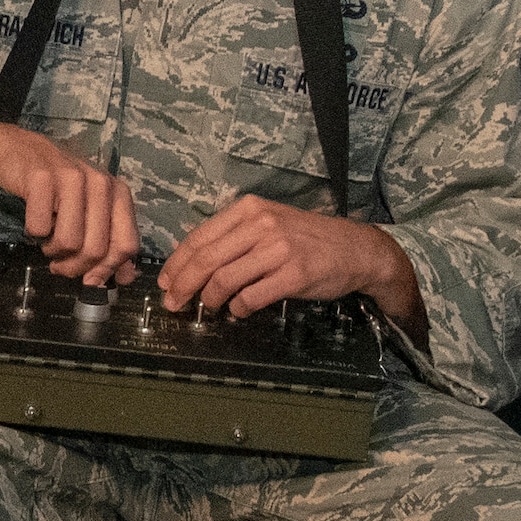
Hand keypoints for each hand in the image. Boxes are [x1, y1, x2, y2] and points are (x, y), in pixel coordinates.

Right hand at [0, 120, 139, 287]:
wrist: (15, 149)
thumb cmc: (55, 183)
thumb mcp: (90, 208)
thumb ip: (110, 240)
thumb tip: (126, 278)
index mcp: (117, 192)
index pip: (126, 245)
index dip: (107, 269)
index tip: (89, 278)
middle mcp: (100, 182)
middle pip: (96, 250)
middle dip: (74, 267)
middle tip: (59, 264)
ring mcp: (71, 178)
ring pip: (69, 243)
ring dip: (53, 252)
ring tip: (46, 242)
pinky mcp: (41, 178)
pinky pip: (40, 228)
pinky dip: (33, 233)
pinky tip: (34, 220)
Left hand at [157, 194, 427, 345]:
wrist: (355, 248)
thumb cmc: (306, 238)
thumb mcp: (268, 223)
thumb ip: (234, 237)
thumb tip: (192, 265)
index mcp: (248, 209)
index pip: (199, 237)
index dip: (176, 264)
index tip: (165, 282)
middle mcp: (261, 224)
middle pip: (206, 259)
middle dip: (183, 285)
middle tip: (172, 304)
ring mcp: (279, 249)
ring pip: (225, 279)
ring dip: (209, 299)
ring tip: (207, 308)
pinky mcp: (295, 274)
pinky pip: (252, 297)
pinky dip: (238, 308)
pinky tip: (238, 310)